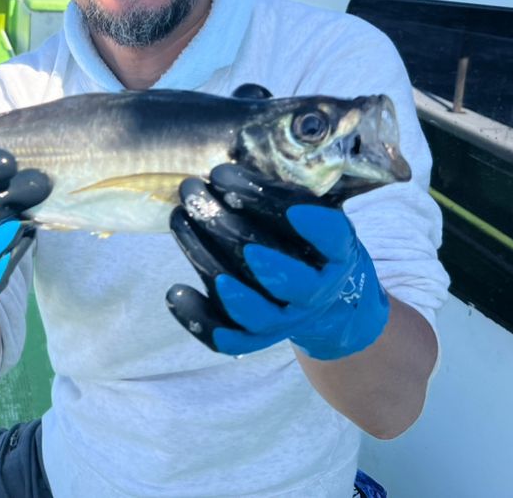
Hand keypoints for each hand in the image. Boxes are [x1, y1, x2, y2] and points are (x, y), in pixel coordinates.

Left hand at [166, 164, 388, 359]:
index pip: (333, 240)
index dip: (318, 228)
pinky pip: (229, 338)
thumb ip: (279, 195)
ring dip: (211, 266)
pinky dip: (201, 319)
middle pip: (283, 278)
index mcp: (336, 254)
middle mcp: (314, 293)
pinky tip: (176, 291)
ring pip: (253, 311)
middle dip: (233, 231)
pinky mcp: (256, 337)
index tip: (294, 210)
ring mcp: (285, 320)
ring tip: (183, 224)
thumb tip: (223, 174)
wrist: (322, 301)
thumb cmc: (305, 242)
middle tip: (200, 194)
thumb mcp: (308, 211)